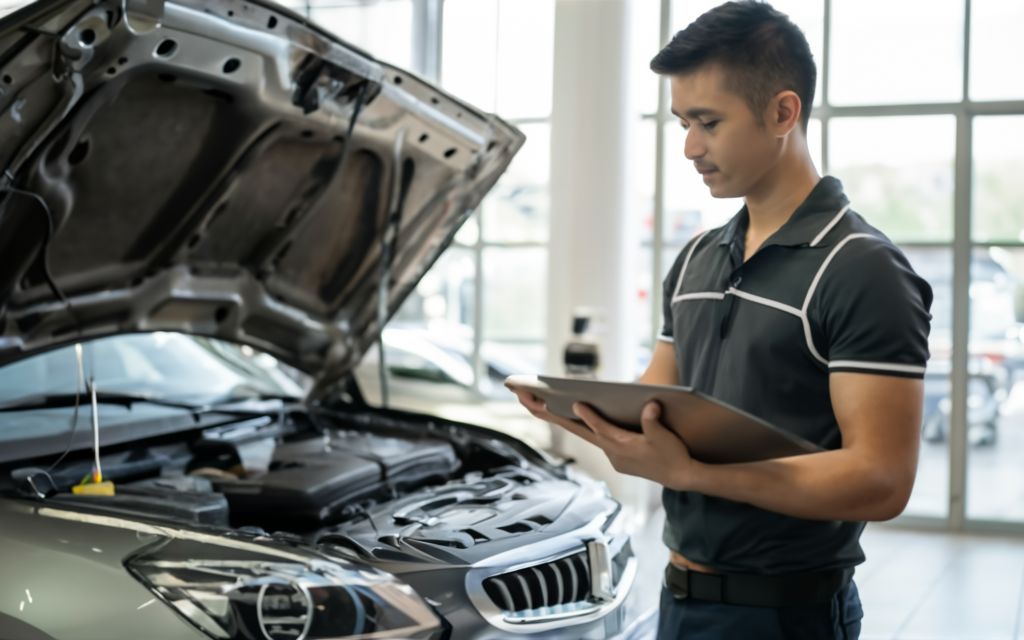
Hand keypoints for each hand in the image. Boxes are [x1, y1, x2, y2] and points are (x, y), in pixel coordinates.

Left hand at [509, 385, 699, 490]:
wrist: (681, 477)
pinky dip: (583, 427)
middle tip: (526, 400)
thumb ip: (653, 422)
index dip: (588, 416)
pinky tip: (573, 416)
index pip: (599, 428)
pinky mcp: (617, 457)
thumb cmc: (673, 455)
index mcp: (621, 445)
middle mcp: (611, 451)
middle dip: (550, 415)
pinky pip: (595, 438)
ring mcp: (612, 455)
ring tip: (538, 404)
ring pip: (583, 434)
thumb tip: (649, 407)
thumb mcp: (664, 438)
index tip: (575, 403)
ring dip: (562, 419)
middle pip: (576, 430)